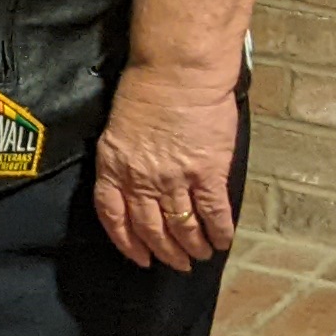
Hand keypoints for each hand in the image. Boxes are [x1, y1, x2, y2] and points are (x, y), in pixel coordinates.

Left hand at [92, 65, 242, 270]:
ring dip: (192, 246)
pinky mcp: (207, 173)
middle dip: (164, 252)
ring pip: (182, 226)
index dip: (126, 242)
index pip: (113, 215)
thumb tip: (135, 182)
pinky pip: (213, 213)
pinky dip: (219, 232)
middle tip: (175, 263)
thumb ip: (124, 159)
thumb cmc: (146, 89)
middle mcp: (141, 178)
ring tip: (199, 256)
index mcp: (113, 166)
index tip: (138, 257)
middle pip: (150, 227)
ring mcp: (175, 178)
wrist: (177, 73)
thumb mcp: (119, 127)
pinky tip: (223, 242)